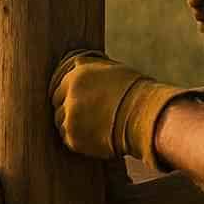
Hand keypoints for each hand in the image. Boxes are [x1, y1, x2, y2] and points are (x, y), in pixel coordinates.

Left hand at [49, 50, 201, 168]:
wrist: (147, 117)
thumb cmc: (136, 92)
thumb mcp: (112, 70)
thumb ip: (89, 69)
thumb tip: (76, 65)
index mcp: (77, 73)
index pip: (58, 83)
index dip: (65, 91)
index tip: (72, 98)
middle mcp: (69, 92)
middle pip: (56, 101)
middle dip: (66, 106)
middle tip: (82, 113)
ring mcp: (69, 116)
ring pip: (59, 120)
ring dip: (71, 123)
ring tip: (91, 125)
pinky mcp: (73, 137)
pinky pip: (67, 137)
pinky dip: (77, 138)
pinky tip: (93, 135)